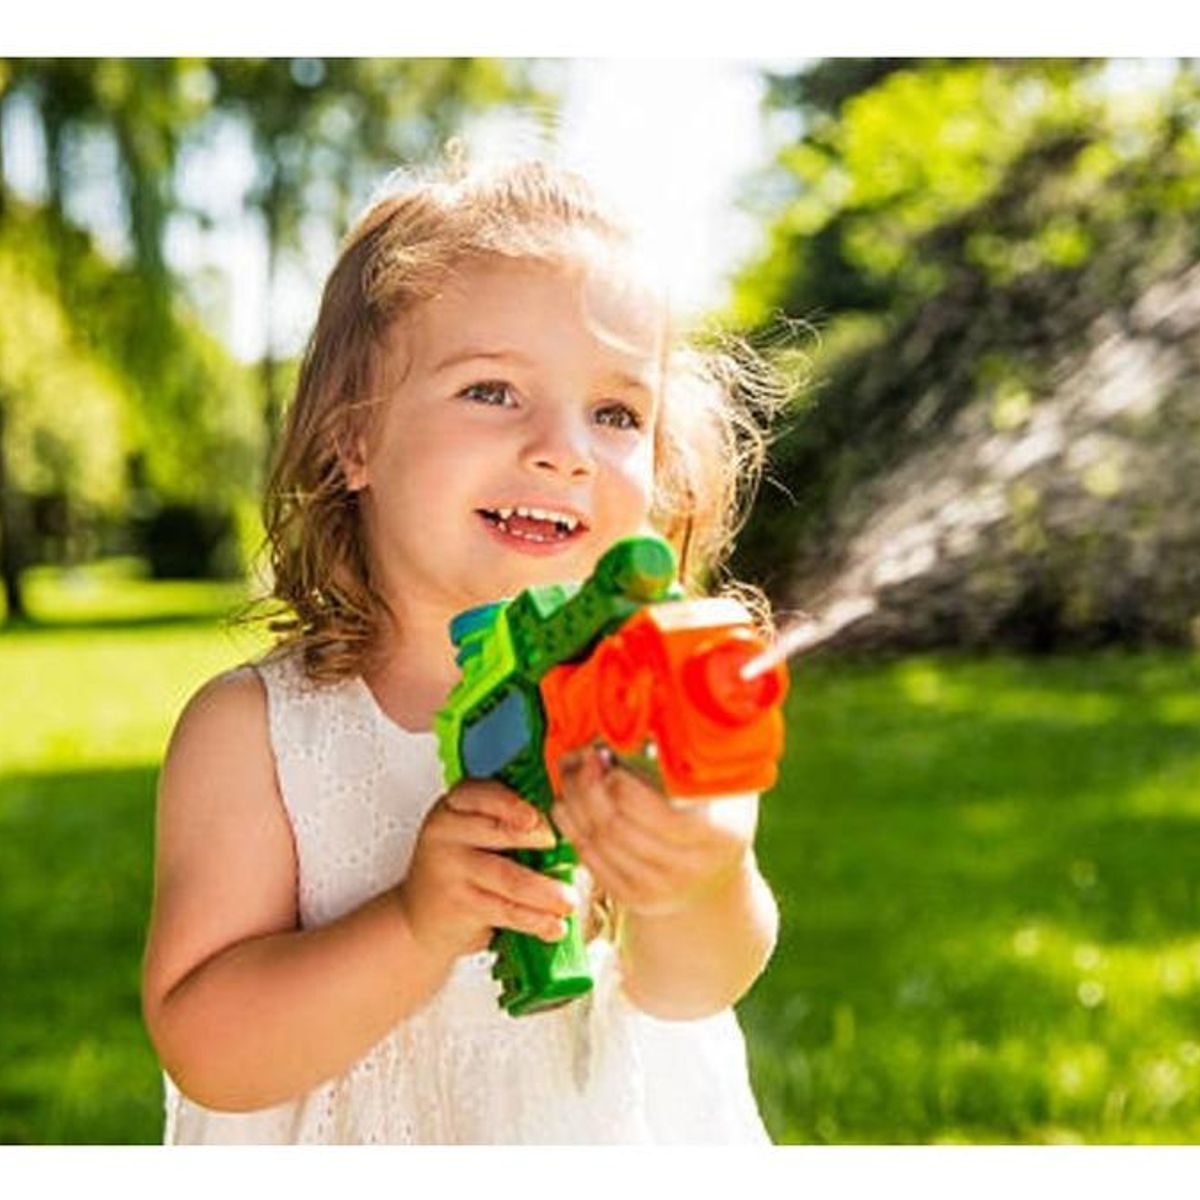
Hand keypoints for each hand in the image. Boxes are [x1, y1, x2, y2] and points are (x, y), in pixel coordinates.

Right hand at [394, 780, 579, 960]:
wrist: (418, 917)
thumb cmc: (461, 866)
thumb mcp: (473, 832)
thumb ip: (508, 820)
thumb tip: (568, 821)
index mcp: (455, 805)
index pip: (478, 793)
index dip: (509, 802)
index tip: (535, 815)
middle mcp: (447, 832)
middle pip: (498, 831)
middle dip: (539, 840)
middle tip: (571, 852)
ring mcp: (450, 869)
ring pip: (507, 877)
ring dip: (545, 891)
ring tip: (569, 899)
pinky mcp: (458, 905)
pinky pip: (505, 910)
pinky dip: (535, 921)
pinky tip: (554, 926)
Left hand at [550, 745, 758, 918]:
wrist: (716, 880)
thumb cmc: (720, 813)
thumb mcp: (727, 784)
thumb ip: (705, 755)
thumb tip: (671, 707)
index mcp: (719, 836)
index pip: (662, 818)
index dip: (626, 787)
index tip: (608, 754)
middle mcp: (689, 868)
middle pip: (621, 829)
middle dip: (591, 788)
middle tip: (581, 754)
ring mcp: (659, 889)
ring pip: (600, 843)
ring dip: (577, 803)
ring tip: (572, 770)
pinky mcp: (633, 898)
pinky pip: (591, 860)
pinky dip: (573, 829)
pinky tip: (569, 801)